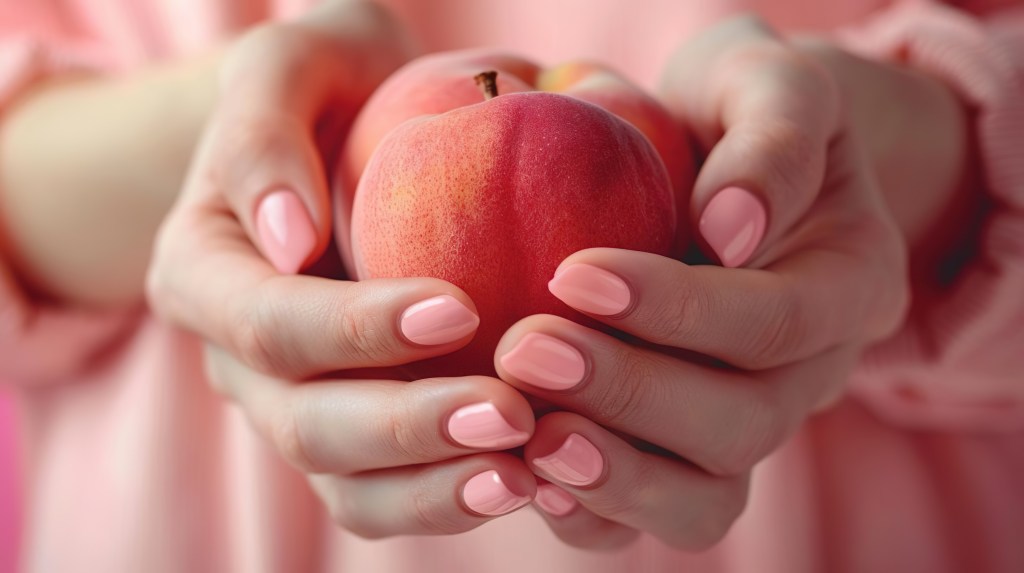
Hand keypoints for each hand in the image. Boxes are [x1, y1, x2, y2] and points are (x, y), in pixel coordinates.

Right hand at [148, 1, 536, 536]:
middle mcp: (241, 360)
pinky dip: (454, 496)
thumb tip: (286, 239)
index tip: (458, 308)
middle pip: (307, 426)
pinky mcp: (361, 435)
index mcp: (204, 275)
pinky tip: (531, 476)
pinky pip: (395, 493)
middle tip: (510, 414)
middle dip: (408, 427)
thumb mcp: (288, 68)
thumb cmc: (327, 88)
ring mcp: (300, 406)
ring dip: (435, 488)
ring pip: (349, 488)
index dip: (356, 330)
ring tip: (525, 472)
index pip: (271, 324)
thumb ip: (261, 135)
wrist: (350, 130)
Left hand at [493, 16, 944, 549]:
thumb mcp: (769, 82)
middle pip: (741, 424)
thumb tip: (730, 231)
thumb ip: (774, 139)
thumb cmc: (736, 104)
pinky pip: (654, 512)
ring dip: (616, 476)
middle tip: (524, 350)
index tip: (572, 273)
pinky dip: (597, 512)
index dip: (679, 309)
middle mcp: (810, 372)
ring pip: (707, 498)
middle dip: (629, 394)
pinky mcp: (687, 451)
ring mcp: (748, 421)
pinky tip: (530, 477)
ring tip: (531, 442)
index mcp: (850, 283)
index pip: (775, 320)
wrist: (716, 150)